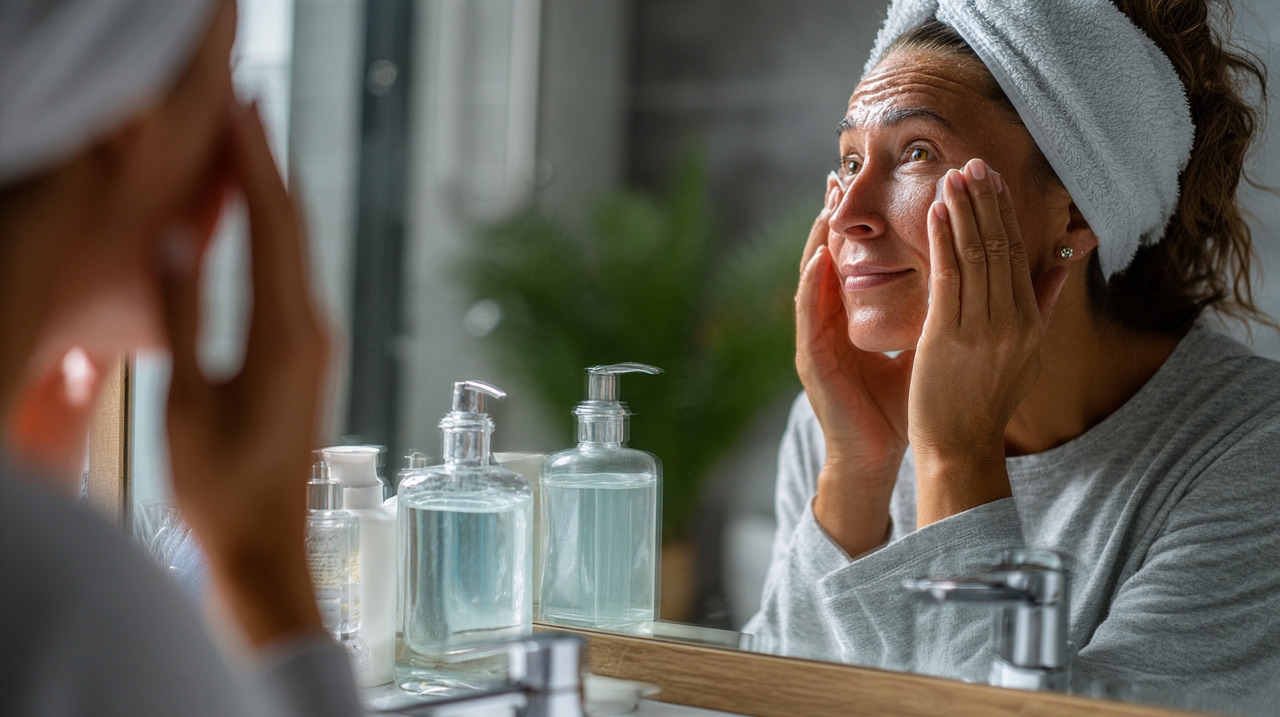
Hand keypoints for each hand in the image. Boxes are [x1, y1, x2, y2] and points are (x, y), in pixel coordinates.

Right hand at [158, 101, 330, 645]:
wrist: (268, 545)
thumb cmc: (221, 485)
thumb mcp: (184, 399)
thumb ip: (183, 316)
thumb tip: (177, 242)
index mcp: (284, 336)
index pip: (271, 227)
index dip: (254, 164)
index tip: (237, 112)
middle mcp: (314, 330)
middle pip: (293, 228)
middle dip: (268, 165)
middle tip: (244, 107)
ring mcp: (318, 343)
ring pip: (296, 250)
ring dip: (273, 196)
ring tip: (248, 146)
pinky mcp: (310, 357)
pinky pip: (294, 278)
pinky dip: (274, 237)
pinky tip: (255, 220)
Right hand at [796, 181, 913, 554]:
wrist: (887, 453)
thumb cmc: (909, 402)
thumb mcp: (933, 343)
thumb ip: (947, 309)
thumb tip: (977, 278)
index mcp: (860, 315)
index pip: (861, 258)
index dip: (867, 223)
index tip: (869, 186)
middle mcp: (834, 320)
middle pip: (832, 258)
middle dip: (833, 217)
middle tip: (840, 175)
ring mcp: (818, 337)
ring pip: (814, 277)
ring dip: (817, 238)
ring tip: (827, 202)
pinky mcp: (812, 358)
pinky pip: (807, 313)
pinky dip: (811, 283)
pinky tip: (820, 258)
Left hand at [909, 159, 1066, 525]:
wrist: (960, 447)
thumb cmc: (985, 401)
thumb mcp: (1026, 353)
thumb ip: (1041, 305)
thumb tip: (1063, 262)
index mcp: (1030, 323)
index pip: (1020, 254)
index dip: (1005, 213)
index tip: (993, 180)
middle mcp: (1012, 322)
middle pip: (1000, 247)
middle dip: (985, 201)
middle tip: (972, 163)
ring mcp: (982, 330)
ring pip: (975, 256)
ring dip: (962, 211)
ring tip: (951, 176)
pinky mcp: (949, 339)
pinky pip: (948, 278)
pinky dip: (942, 241)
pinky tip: (935, 213)